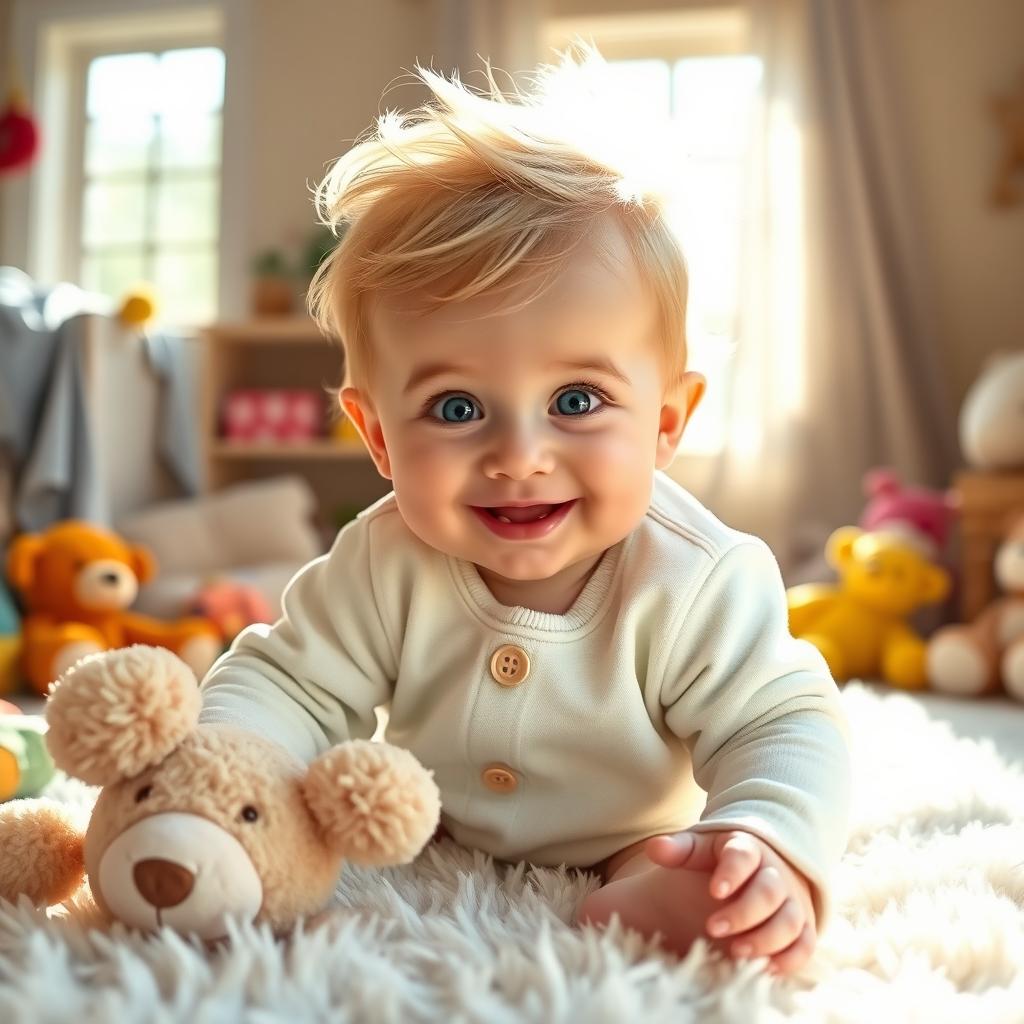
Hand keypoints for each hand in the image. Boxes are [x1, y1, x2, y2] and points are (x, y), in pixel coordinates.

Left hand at [645, 829, 816, 974]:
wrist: (765, 863)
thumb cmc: (722, 860)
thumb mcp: (700, 848)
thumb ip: (679, 850)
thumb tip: (654, 848)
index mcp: (747, 849)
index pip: (743, 856)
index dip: (731, 873)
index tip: (714, 891)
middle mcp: (775, 873)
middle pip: (768, 891)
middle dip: (743, 912)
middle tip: (713, 928)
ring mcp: (792, 900)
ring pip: (789, 920)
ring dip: (766, 938)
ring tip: (735, 952)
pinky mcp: (803, 925)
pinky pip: (805, 943)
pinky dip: (790, 958)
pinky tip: (766, 969)